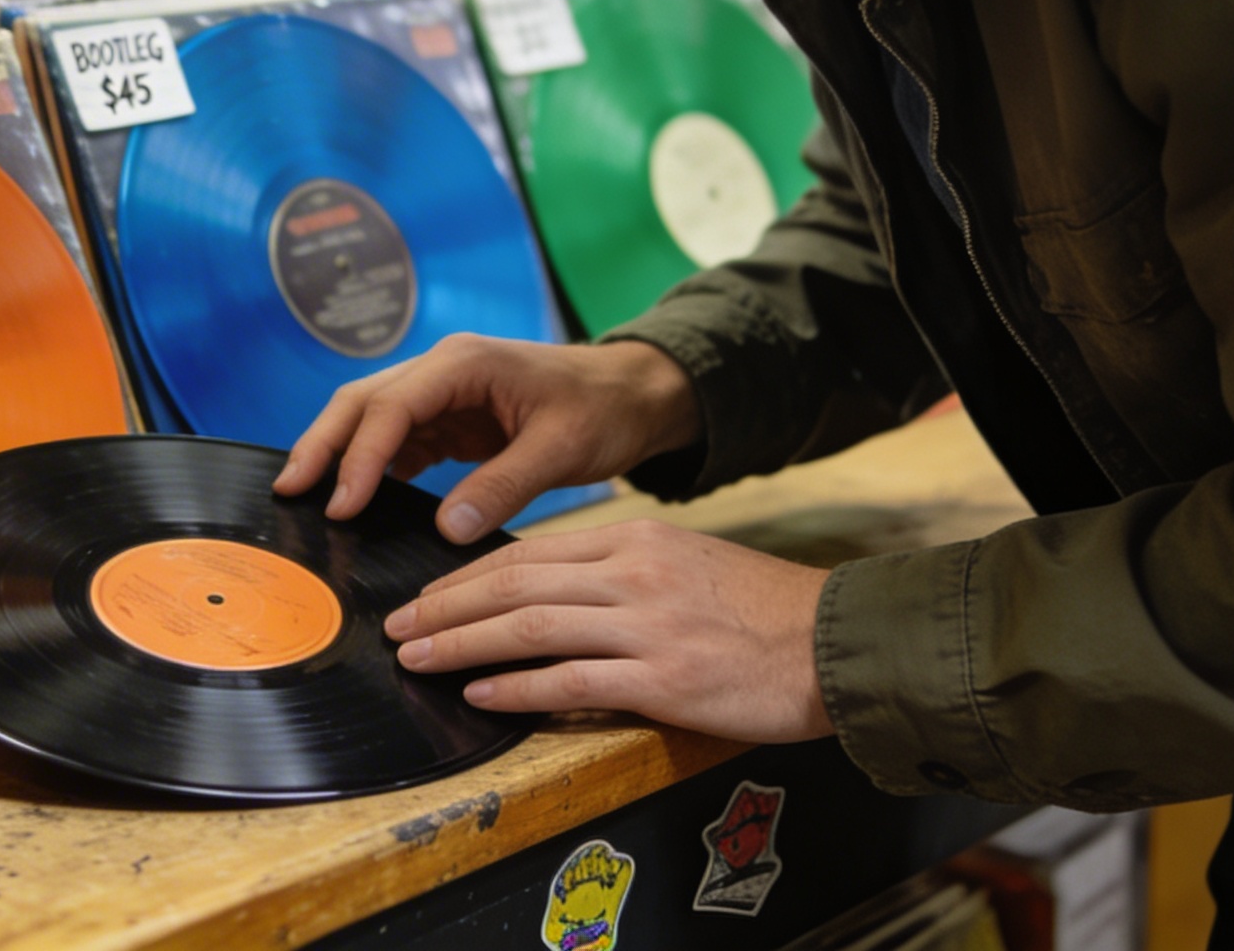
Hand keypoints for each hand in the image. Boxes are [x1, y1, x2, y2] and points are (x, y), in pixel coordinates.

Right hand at [276, 334, 700, 542]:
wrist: (631, 393)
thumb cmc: (602, 409)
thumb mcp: (562, 449)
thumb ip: (504, 485)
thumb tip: (448, 530)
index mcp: (465, 363)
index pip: (392, 406)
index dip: (360, 456)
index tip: (341, 505)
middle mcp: (444, 369)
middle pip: (362, 401)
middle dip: (322, 443)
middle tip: (289, 490)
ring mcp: (443, 391)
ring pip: (371, 418)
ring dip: (339, 454)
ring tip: (307, 497)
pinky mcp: (449, 417)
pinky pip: (397, 439)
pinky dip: (372, 466)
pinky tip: (357, 499)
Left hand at [386, 520, 835, 742]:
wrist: (835, 642)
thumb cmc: (763, 611)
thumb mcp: (686, 564)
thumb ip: (621, 571)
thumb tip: (553, 591)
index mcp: (635, 541)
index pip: (530, 553)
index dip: (467, 576)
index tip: (428, 596)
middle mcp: (632, 574)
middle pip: (514, 585)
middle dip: (446, 608)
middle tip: (398, 627)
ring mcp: (645, 626)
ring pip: (529, 628)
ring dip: (462, 645)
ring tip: (417, 660)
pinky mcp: (661, 679)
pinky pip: (570, 682)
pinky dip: (516, 688)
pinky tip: (479, 693)